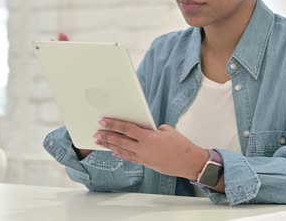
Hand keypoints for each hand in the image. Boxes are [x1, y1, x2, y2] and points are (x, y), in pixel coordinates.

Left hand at [94, 118, 208, 179]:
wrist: (189, 162)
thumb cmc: (181, 144)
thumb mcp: (166, 130)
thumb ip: (152, 129)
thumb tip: (143, 130)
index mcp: (148, 137)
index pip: (126, 129)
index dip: (113, 125)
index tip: (102, 122)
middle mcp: (143, 148)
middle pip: (120, 141)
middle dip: (107, 137)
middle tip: (96, 134)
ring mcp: (143, 158)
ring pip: (122, 151)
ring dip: (110, 146)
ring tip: (100, 143)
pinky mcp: (146, 164)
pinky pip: (129, 158)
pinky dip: (121, 154)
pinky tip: (114, 152)